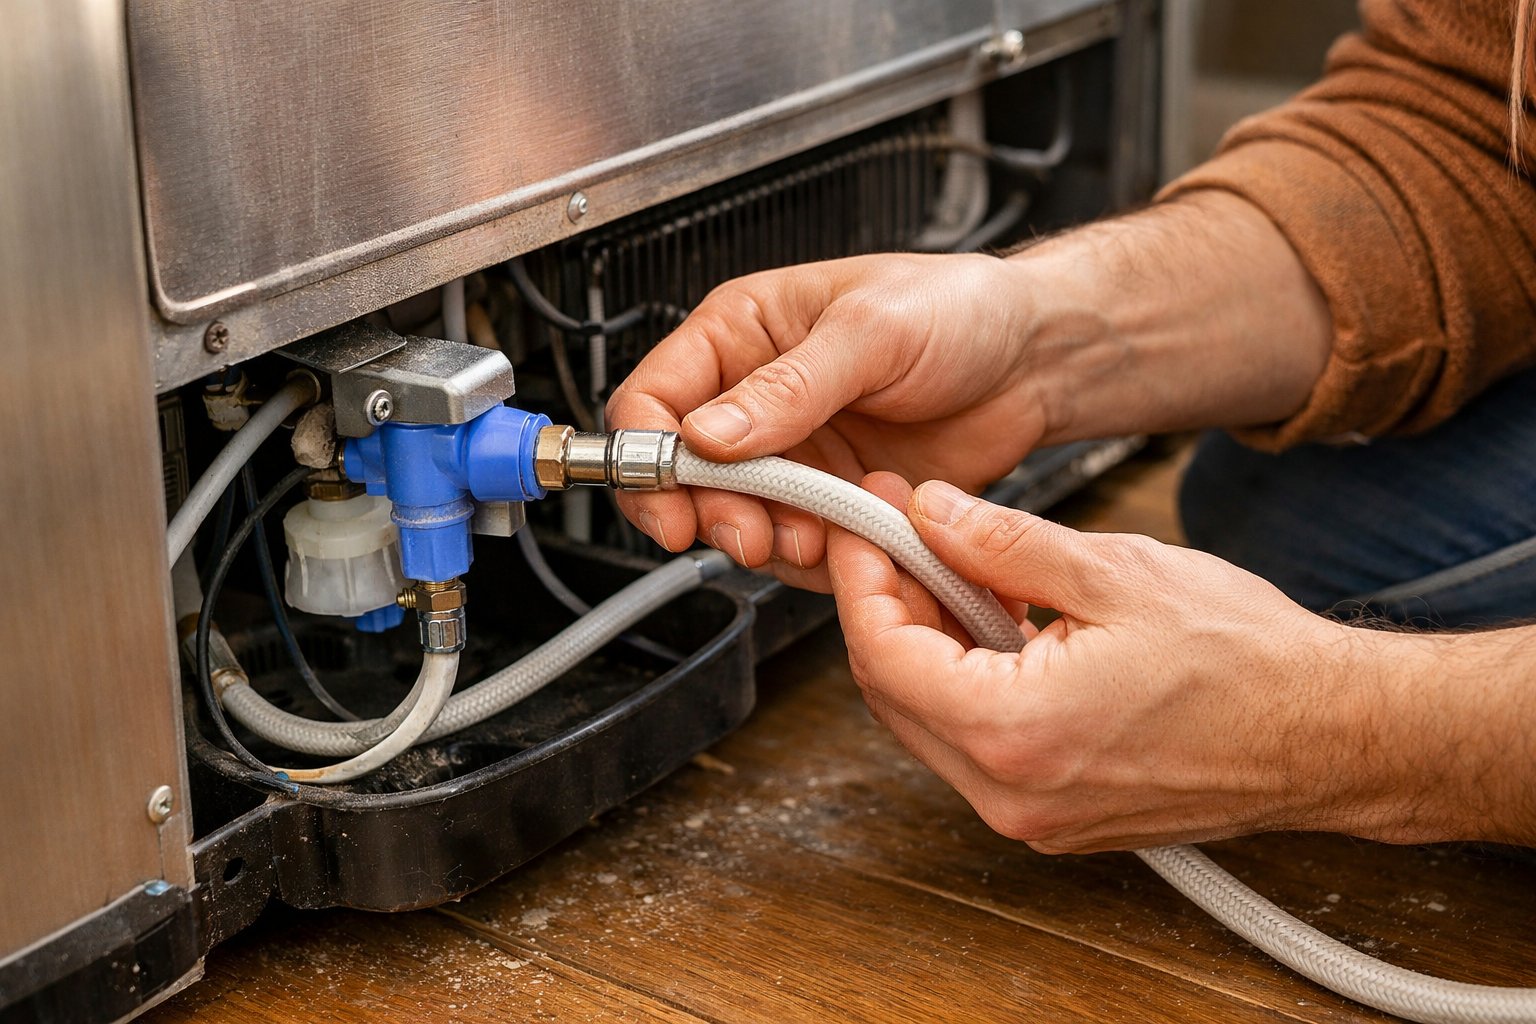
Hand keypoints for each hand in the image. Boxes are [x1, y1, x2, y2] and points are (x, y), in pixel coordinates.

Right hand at [607, 252, 1046, 588]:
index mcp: (744, 333)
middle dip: (707, 512)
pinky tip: (847, 541)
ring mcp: (793, 454)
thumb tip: (711, 432)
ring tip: (810, 535)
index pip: (655, 396)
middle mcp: (755, 397)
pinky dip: (812, 558)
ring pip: (734, 518)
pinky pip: (794, 545)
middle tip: (748, 531)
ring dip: (764, 539)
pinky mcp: (830, 500)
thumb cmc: (959, 310)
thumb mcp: (872, 331)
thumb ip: (790, 385)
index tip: (673, 495)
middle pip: (682, 474)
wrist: (1033, 363)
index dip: (650, 453)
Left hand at [827, 477, 1535, 850]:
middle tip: (905, 537)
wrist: (1329, 734)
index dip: (863, 577)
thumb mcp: (1114, 572)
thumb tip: (929, 513)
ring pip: (927, 720)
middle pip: (892, 692)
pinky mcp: (1053, 816)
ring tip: (961, 572)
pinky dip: (966, 682)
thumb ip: (1002, 543)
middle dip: (888, 605)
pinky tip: (997, 625)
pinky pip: (973, 745)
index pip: (881, 654)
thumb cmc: (1245, 659)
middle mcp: (1009, 793)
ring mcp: (1030, 815)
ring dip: (927, 643)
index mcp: (1015, 731)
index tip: (867, 523)